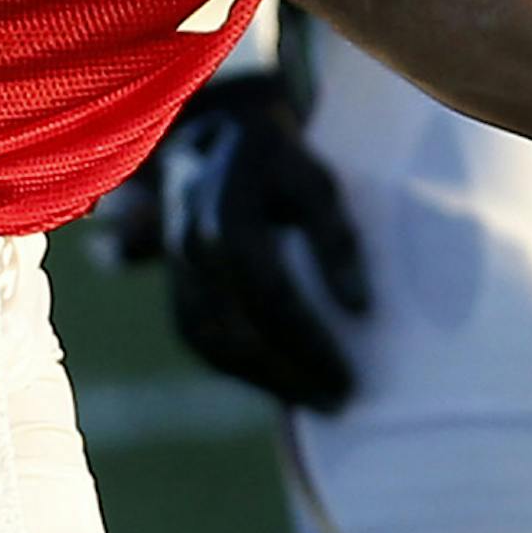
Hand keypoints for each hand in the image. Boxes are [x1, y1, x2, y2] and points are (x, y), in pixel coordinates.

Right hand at [154, 74, 370, 411]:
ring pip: (212, 342)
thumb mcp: (316, 181)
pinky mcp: (173, 281)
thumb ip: (336, 239)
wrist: (214, 132)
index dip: (308, 341)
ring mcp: (175, 265)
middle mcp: (192, 242)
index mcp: (228, 210)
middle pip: (238, 327)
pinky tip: (277, 382)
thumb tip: (358, 310)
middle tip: (339, 400)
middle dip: (290, 372)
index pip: (270, 293)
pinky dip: (237, 369)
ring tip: (314, 400)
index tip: (349, 376)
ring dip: (263, 381)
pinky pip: (198, 337)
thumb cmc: (278, 160)